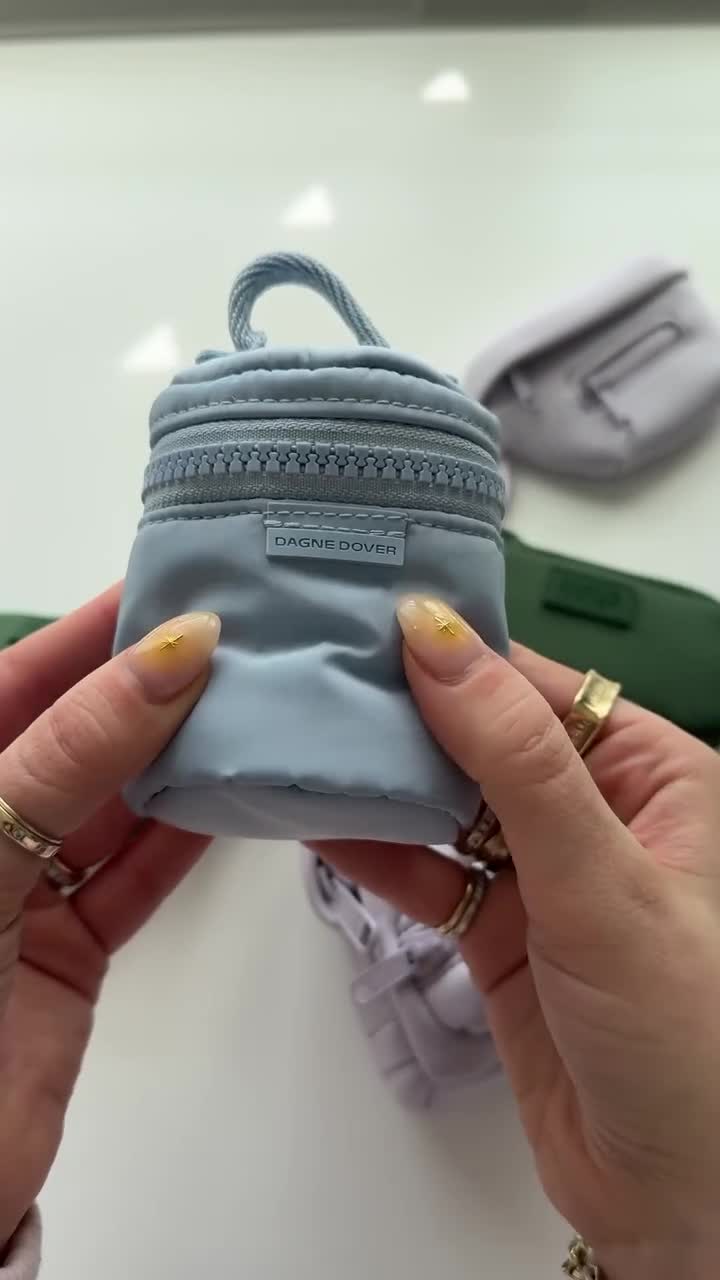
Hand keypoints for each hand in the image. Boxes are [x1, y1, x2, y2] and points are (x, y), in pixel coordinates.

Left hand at [0, 588, 219, 1247]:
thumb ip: (71, 750)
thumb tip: (170, 655)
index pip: (20, 674)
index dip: (97, 627)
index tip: (176, 583)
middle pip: (79, 730)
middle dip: (155, 683)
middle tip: (240, 632)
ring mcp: (24, 885)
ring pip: (119, 798)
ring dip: (184, 756)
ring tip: (258, 699)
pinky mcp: (70, 947)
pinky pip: (140, 872)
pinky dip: (190, 835)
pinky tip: (240, 790)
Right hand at [314, 597, 719, 1279]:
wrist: (678, 1196)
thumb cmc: (692, 1038)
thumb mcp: (604, 879)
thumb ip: (518, 761)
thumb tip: (442, 645)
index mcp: (658, 776)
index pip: (544, 689)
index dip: (462, 655)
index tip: (376, 624)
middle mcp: (602, 816)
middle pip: (487, 739)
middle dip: (410, 715)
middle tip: (321, 679)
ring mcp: (548, 877)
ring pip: (450, 804)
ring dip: (385, 782)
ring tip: (308, 742)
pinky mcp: (502, 934)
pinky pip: (430, 872)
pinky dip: (377, 851)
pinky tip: (322, 822)